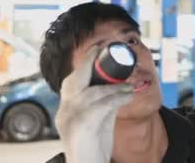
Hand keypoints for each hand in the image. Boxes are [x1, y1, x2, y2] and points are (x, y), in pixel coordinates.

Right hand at [55, 48, 132, 162]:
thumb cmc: (93, 146)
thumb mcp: (98, 120)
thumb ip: (104, 103)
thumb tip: (118, 86)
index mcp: (66, 108)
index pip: (71, 81)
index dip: (84, 62)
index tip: (97, 49)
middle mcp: (64, 112)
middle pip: (74, 80)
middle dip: (88, 62)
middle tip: (104, 50)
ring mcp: (70, 119)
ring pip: (92, 93)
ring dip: (114, 86)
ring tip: (129, 85)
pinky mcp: (82, 126)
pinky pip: (101, 106)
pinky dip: (117, 98)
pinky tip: (127, 96)